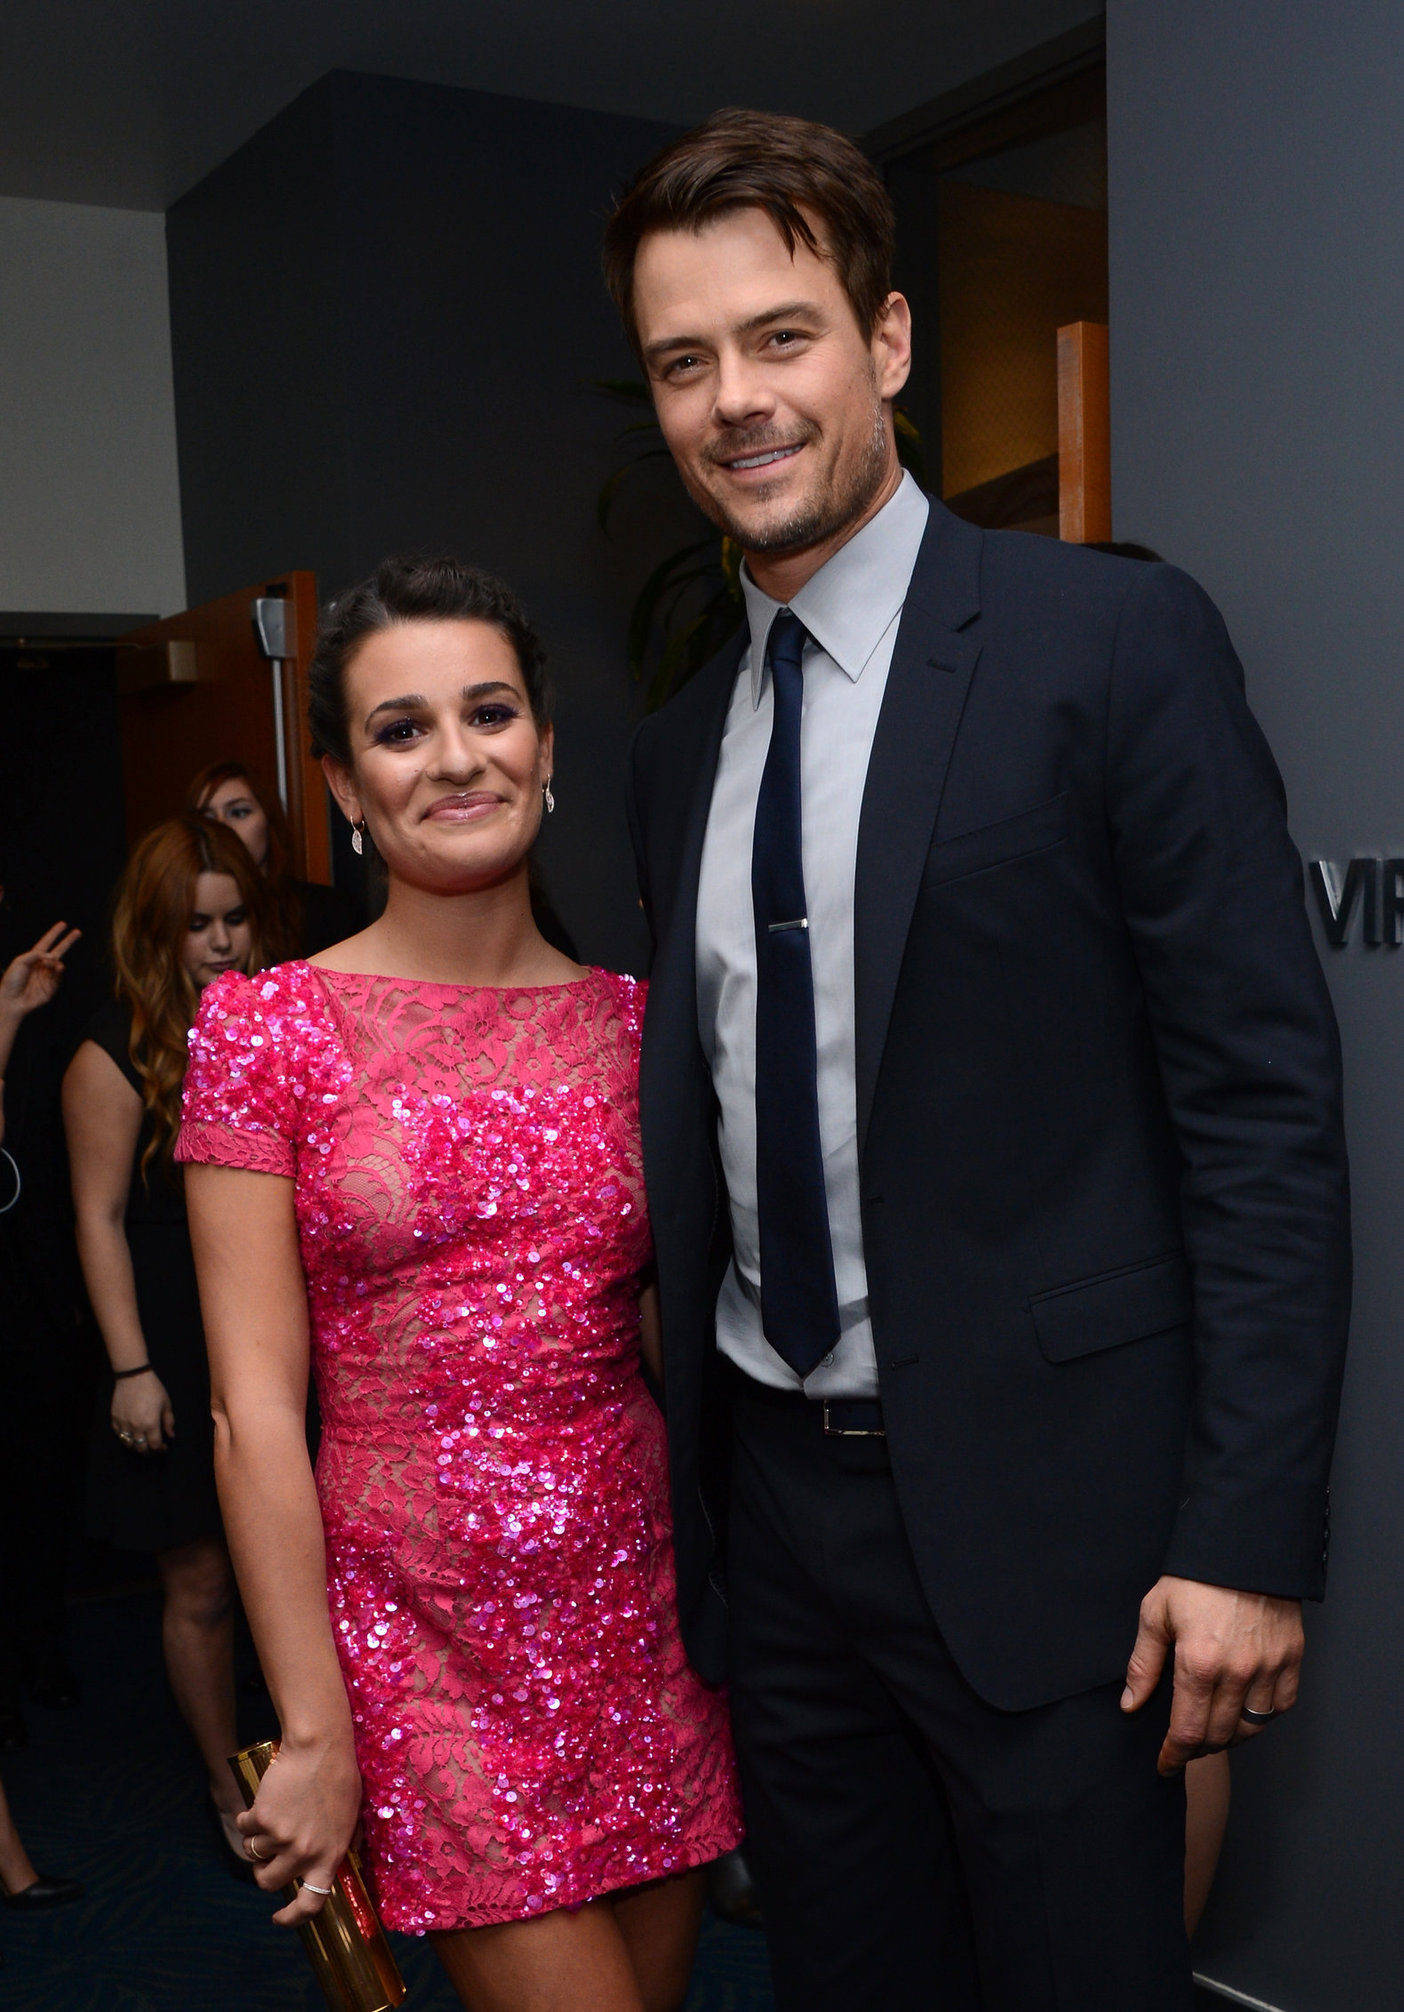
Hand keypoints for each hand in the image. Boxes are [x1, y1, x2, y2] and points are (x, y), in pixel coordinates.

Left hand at [0, 923, 80, 1024]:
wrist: (12, 1001)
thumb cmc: (11, 981)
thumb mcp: (19, 963)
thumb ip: (34, 955)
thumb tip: (50, 955)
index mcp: (32, 958)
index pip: (46, 942)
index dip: (54, 933)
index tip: (63, 924)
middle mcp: (41, 966)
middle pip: (58, 951)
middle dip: (68, 941)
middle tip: (78, 932)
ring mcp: (47, 976)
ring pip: (58, 964)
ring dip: (56, 963)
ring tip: (52, 964)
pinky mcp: (51, 987)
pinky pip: (58, 977)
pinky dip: (58, 973)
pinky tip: (56, 970)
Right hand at [110, 1371, 174, 1453]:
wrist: (133, 1377)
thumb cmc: (153, 1389)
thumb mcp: (166, 1404)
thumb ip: (169, 1421)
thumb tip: (170, 1435)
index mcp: (151, 1424)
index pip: (155, 1446)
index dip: (160, 1450)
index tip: (164, 1447)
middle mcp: (136, 1427)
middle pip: (141, 1449)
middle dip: (149, 1452)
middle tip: (153, 1449)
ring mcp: (124, 1424)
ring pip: (128, 1444)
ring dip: (136, 1447)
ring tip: (142, 1444)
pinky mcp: (115, 1420)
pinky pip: (119, 1435)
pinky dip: (126, 1439)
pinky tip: (132, 1435)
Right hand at [237, 1734, 361, 1923]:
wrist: (320, 1746)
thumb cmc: (339, 1776)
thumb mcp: (352, 1817)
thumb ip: (341, 1844)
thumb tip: (336, 1863)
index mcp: (330, 1856)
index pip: (311, 1903)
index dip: (292, 1917)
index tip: (279, 1919)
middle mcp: (304, 1853)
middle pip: (269, 1882)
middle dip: (263, 1872)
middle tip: (267, 1857)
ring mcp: (281, 1837)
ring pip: (253, 1854)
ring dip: (254, 1842)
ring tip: (267, 1820)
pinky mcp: (262, 1818)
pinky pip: (244, 1827)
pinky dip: (247, 1818)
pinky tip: (260, 1803)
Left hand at [1121, 1574, 1303, 1774]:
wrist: (1243, 1546)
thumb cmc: (1195, 1578)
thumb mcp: (1155, 1613)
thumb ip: (1144, 1664)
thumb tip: (1131, 1705)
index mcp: (1199, 1663)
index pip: (1188, 1731)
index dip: (1174, 1755)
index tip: (1165, 1764)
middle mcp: (1237, 1672)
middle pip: (1219, 1736)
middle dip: (1198, 1748)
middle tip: (1184, 1745)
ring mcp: (1268, 1667)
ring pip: (1251, 1728)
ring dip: (1229, 1737)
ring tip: (1212, 1730)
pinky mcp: (1291, 1659)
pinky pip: (1280, 1707)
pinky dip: (1262, 1718)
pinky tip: (1244, 1710)